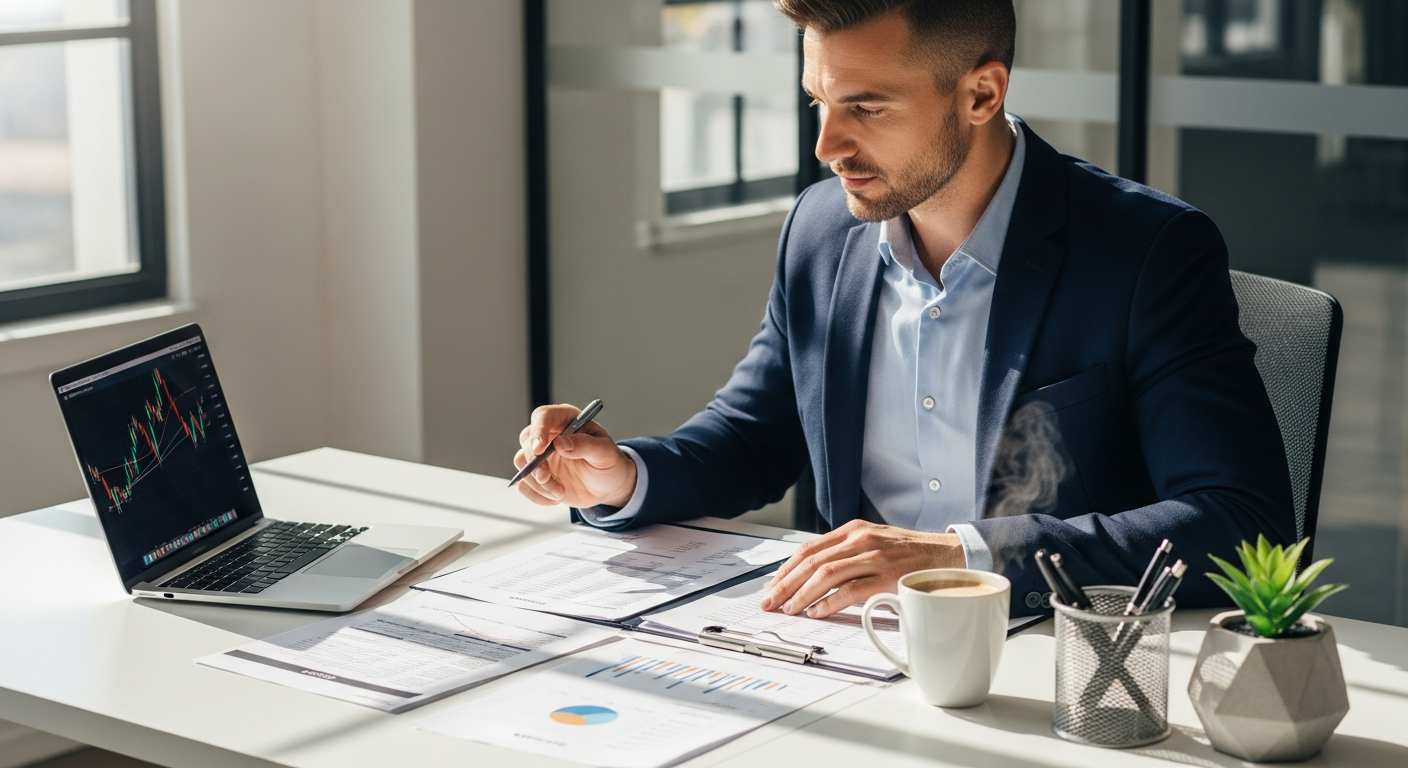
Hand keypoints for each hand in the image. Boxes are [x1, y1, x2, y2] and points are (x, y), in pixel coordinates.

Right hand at [513, 404, 637, 508]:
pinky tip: (556, 497)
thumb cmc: (610, 463)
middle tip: (547, 478)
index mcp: (567, 421)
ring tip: (560, 492)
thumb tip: (561, 443)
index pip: (543, 417)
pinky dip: (537, 495)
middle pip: (527, 441)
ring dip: (538, 482)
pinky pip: (524, 484)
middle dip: (534, 463)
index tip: (539, 449)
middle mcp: (550, 436)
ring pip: (522, 463)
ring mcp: (542, 456)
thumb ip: (585, 445)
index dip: (538, 431)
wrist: (609, 486)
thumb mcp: (605, 453)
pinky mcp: (538, 475)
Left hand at [759, 520, 965, 617]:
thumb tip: (813, 576)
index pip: (809, 548)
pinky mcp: (886, 576)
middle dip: (786, 584)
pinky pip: (850, 590)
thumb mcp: (873, 542)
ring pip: (826, 574)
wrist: (947, 555)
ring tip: (789, 609)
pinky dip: (829, 602)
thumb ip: (846, 552)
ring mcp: (873, 556)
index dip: (787, 569)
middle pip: (812, 561)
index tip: (773, 586)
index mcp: (853, 530)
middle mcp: (860, 539)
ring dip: (803, 594)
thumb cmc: (909, 553)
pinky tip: (816, 612)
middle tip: (771, 602)